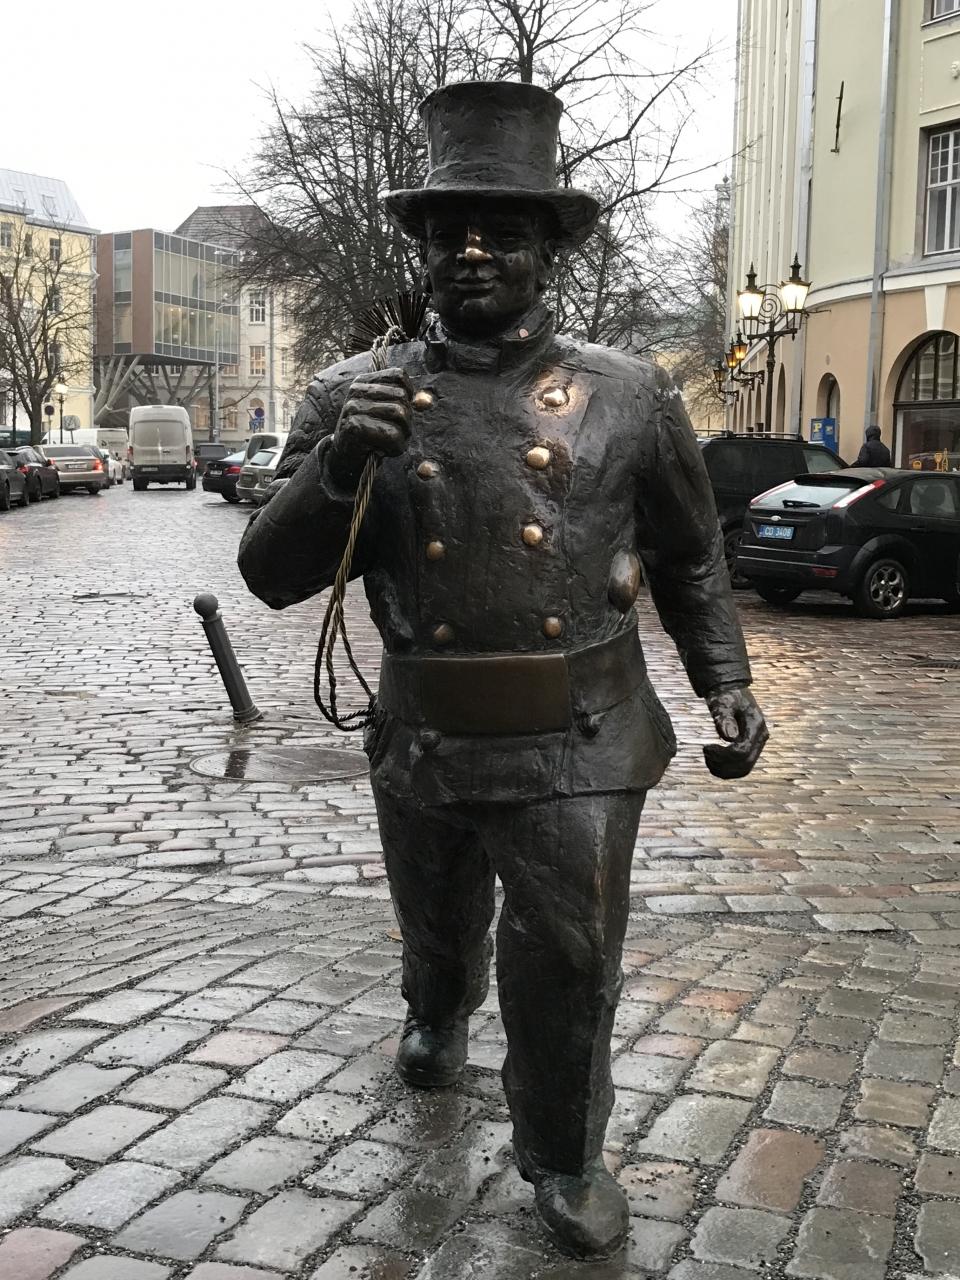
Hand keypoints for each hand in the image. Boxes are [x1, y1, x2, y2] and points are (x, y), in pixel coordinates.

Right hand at [329, 367, 412, 485]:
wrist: (344, 458)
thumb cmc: (369, 435)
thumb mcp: (384, 412)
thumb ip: (404, 402)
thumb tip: (424, 401)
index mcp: (363, 382)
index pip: (399, 375)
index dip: (409, 394)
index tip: (401, 412)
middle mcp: (357, 390)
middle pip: (402, 397)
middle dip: (407, 420)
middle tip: (396, 434)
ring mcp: (354, 407)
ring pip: (399, 413)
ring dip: (403, 435)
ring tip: (390, 443)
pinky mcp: (355, 427)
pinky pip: (392, 434)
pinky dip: (396, 447)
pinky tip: (385, 450)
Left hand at [703, 685, 767, 779]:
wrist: (732, 693)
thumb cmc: (726, 696)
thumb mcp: (723, 703)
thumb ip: (725, 718)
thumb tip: (729, 738)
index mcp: (756, 726)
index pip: (742, 752)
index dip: (723, 755)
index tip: (706, 747)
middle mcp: (760, 738)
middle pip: (745, 764)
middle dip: (722, 763)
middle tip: (706, 752)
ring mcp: (757, 745)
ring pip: (743, 770)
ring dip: (723, 769)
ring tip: (707, 756)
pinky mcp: (750, 749)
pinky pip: (740, 768)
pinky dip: (725, 769)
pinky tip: (711, 760)